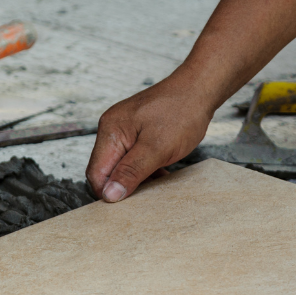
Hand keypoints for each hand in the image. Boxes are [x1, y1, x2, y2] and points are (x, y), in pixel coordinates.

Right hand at [86, 77, 214, 202]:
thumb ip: (131, 172)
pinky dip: (143, 170)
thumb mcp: (157, 148)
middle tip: (145, 195)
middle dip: (122, 186)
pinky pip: (131, 159)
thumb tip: (109, 195)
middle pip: (105, 171)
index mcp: (111, 131)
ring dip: (135, 179)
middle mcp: (112, 130)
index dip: (109, 193)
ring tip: (156, 182)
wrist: (199, 90)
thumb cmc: (181, 112)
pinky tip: (159, 173)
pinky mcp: (135, 134)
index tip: (128, 205)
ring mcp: (123, 131)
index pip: (96, 173)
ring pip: (120, 167)